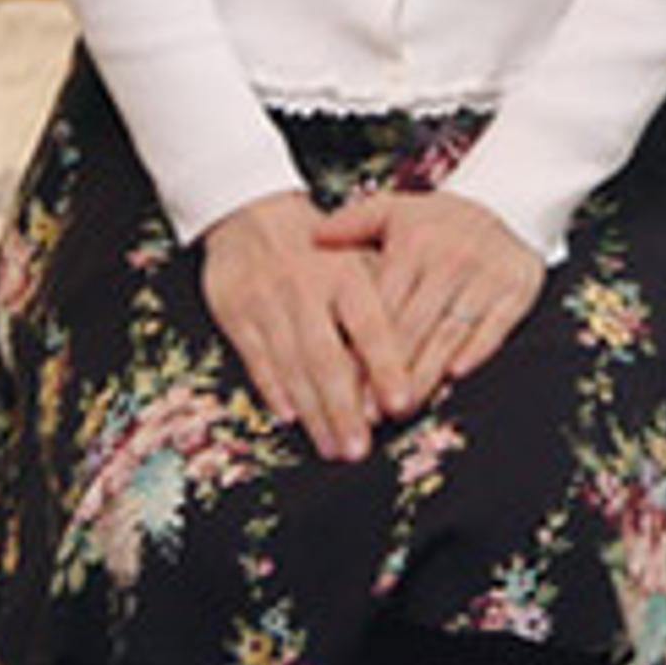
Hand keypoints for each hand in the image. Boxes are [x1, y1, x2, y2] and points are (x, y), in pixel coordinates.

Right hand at [198, 192, 408, 462]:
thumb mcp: (361, 257)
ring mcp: (268, 301)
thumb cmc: (324, 250)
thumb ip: (390, 302)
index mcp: (346, 272)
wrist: (253, 214)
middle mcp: (306, 287)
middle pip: (327, 357)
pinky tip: (289, 418)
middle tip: (360, 449)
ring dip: (313, 412)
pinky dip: (272, 390)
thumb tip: (430, 357)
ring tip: (333, 448)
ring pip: (292, 365)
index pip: (370, 325)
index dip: (385, 367)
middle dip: (344, 408)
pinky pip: (256, 359)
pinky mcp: (235, 312)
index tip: (401, 405)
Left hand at [314, 189, 541, 419]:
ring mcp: (486, 274)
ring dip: (424, 375)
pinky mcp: (518, 288)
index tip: (341, 380)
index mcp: (415, 242)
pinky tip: (454, 377)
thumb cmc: (437, 222)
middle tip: (366, 411)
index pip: (382, 303)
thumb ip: (352, 223)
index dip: (360, 345)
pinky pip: (495, 327)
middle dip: (387, 373)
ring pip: (449, 334)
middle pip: (413, 326)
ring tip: (401, 408)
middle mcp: (450, 258)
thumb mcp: (394, 210)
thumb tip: (314, 236)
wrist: (504, 205)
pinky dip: (476, 351)